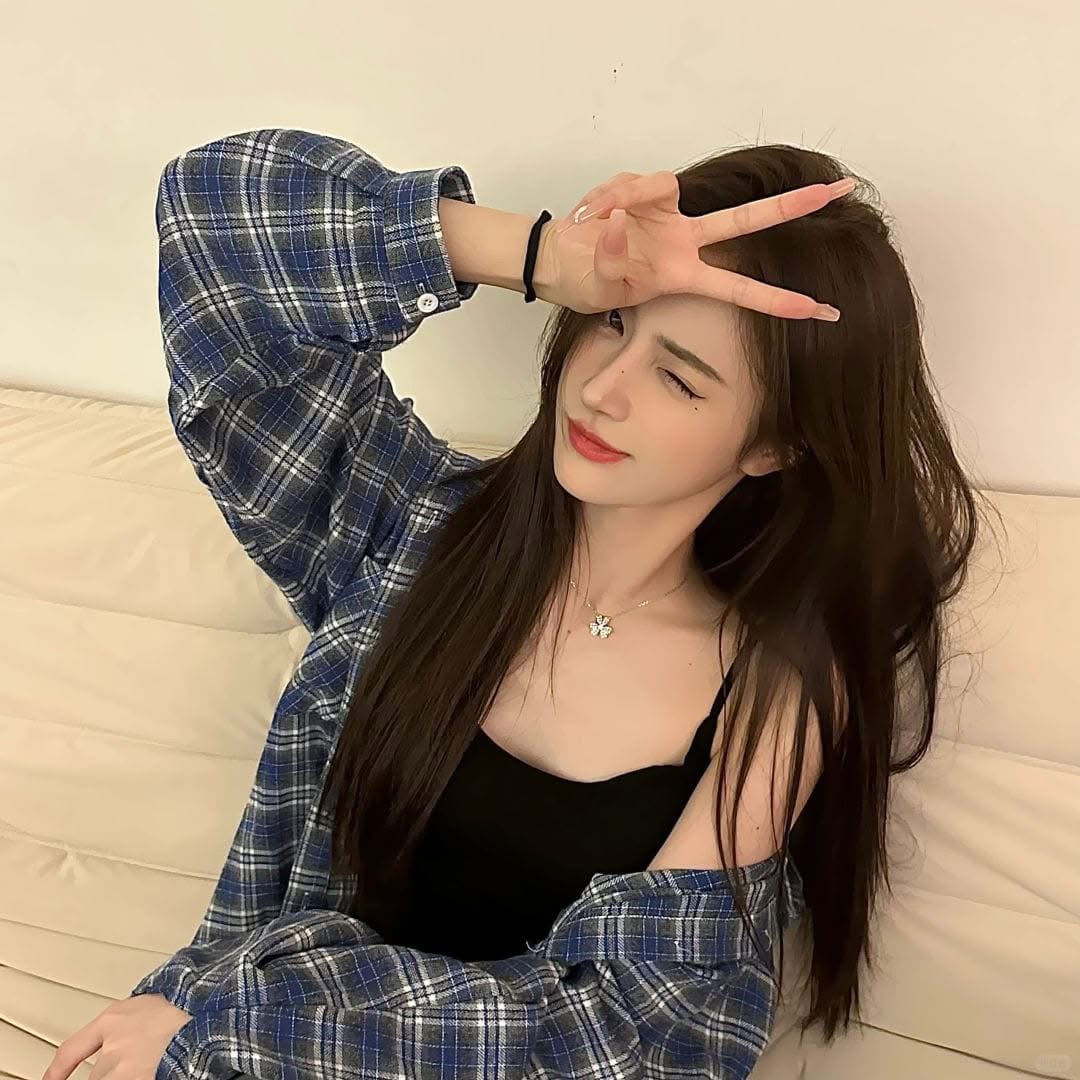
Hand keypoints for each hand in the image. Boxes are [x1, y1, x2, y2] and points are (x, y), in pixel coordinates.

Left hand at [42, 993, 192, 1079]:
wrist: (211, 1018)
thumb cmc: (190, 1008)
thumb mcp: (153, 1003)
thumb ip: (131, 1020)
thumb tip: (130, 1028)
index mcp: (115, 1018)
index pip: (71, 1050)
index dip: (57, 1070)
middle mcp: (113, 1044)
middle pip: (96, 1073)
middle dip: (112, 1073)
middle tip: (138, 1063)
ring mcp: (123, 1067)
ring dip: (126, 1075)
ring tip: (152, 1061)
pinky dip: (139, 1076)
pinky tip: (153, 1069)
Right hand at [534, 169, 853, 318]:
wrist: (556, 259)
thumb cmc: (584, 283)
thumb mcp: (600, 286)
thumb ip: (612, 258)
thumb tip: (619, 222)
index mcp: (683, 275)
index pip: (738, 288)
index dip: (777, 300)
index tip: (819, 309)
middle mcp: (684, 240)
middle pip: (744, 219)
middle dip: (790, 206)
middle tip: (837, 190)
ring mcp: (665, 214)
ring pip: (661, 186)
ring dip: (624, 197)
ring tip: (593, 216)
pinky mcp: (640, 191)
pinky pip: (630, 183)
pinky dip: (605, 197)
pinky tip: (589, 212)